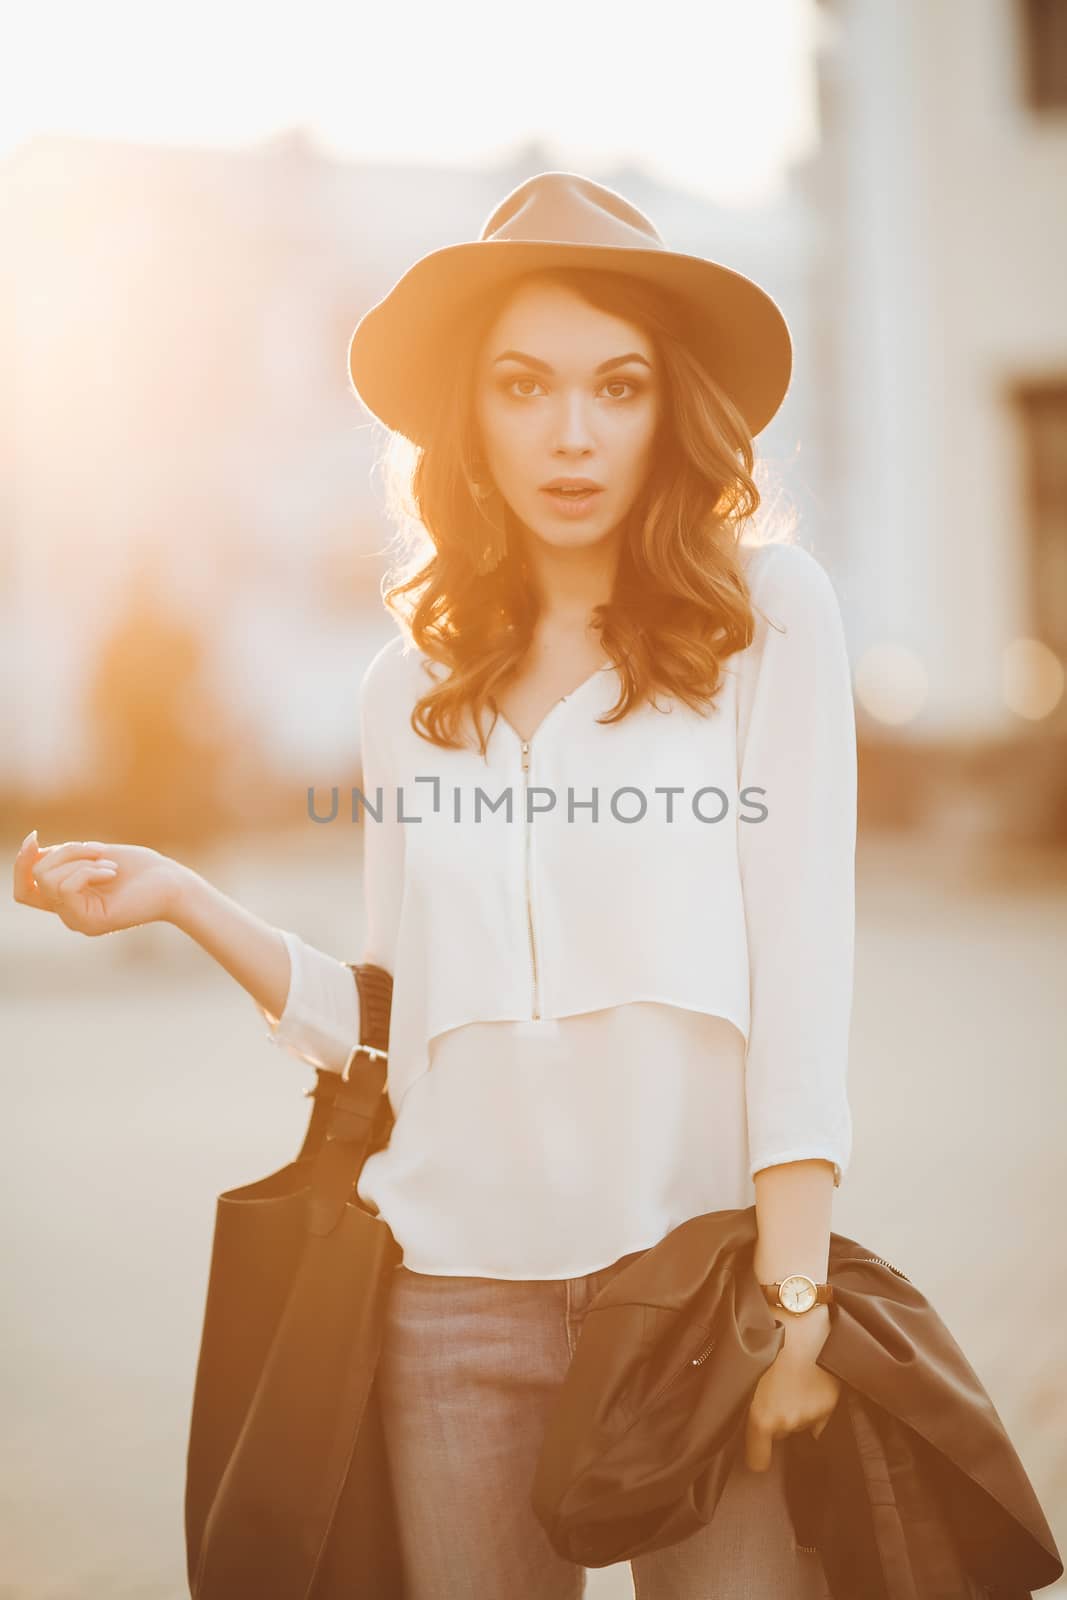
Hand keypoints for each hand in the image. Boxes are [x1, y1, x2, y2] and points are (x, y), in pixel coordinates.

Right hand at [12, 830, 185, 936]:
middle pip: (35, 876)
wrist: (173, 885)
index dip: (21, 863)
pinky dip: (88, 870)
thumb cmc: (141, 869)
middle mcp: (68, 913)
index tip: (35, 837)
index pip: (25, 890)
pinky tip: (112, 872)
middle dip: (64, 851)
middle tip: (99, 850)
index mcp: (69, 899)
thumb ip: (64, 857)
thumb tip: (34, 852)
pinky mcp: (89, 923)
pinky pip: (66, 887)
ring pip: (48, 878)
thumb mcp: (95, 855)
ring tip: (109, 863)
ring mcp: (77, 921)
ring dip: (79, 859)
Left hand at [743, 1304, 840, 1471]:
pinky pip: (821, 1416)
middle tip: (773, 1386)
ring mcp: (813, 1414)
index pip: (758, 1461)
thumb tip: (744, 1418)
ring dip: (796, 1406)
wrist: (799, 1312)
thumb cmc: (763, 1334)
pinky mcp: (832, 1402)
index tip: (756, 1444)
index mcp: (761, 1417)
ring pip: (801, 1422)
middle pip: (780, 1433)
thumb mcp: (744, 1371)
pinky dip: (816, 1402)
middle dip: (776, 1416)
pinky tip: (810, 1378)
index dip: (756, 1453)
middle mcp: (788, 1422)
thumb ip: (745, 1404)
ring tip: (793, 1376)